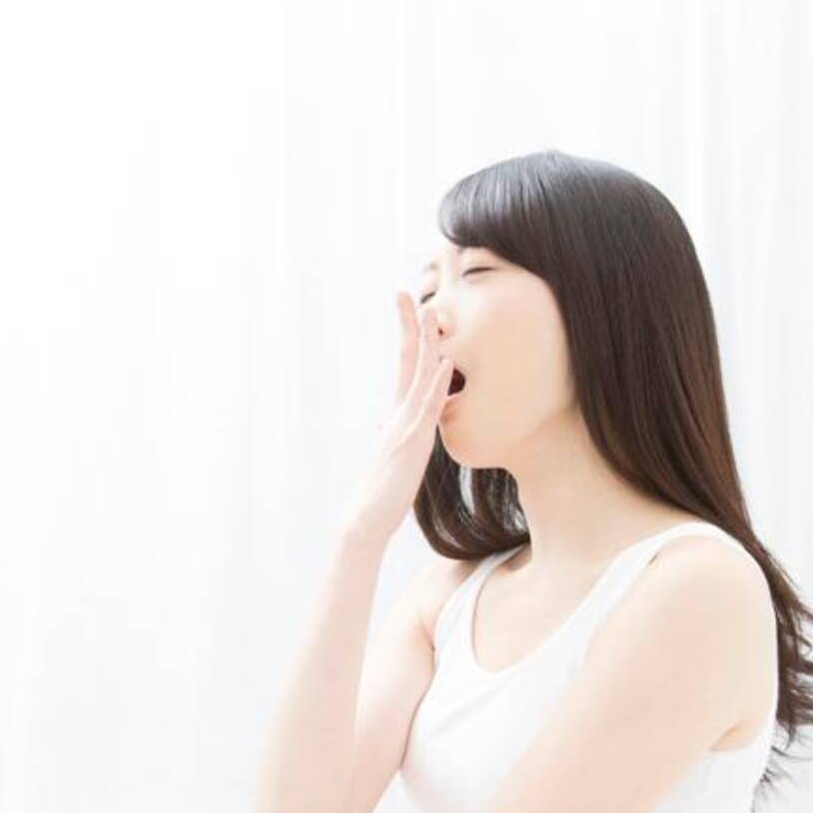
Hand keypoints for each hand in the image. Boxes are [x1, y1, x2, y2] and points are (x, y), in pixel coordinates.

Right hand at [342, 291, 457, 542]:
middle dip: (408, 326)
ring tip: (432, 312)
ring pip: (418, 375)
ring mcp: (405, 425)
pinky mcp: (412, 442)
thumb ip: (391, 436)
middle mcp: (400, 413)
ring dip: (427, 342)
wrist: (366, 519)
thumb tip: (384, 425)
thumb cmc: (381, 493)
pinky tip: (446, 362)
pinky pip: (428, 407)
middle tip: (406, 293)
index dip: (407, 337)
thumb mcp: (390, 457)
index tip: (406, 308)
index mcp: (398, 415)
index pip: (403, 367)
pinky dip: (437, 382)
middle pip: (406, 360)